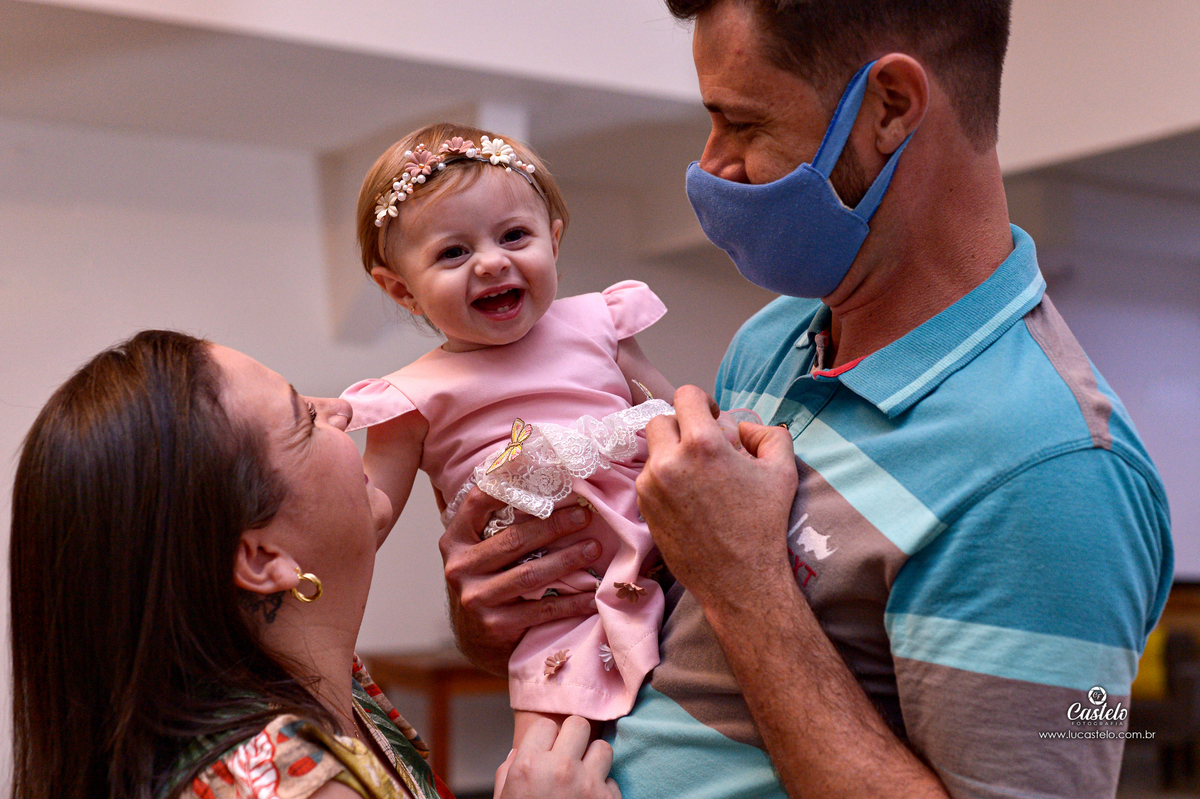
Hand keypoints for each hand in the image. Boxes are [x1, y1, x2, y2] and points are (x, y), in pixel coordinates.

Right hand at [440, 489, 600, 674]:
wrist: (476, 639)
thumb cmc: (488, 580)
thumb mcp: (480, 549)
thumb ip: (496, 520)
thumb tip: (533, 470)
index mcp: (455, 541)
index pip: (477, 502)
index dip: (508, 484)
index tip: (545, 477)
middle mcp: (459, 568)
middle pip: (513, 539)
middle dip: (555, 526)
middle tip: (585, 515)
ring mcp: (475, 598)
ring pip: (530, 574)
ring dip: (568, 560)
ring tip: (594, 549)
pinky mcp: (495, 626)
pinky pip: (543, 609)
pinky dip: (572, 601)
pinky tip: (593, 595)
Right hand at [496, 716, 620, 798]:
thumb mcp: (504, 798)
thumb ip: (508, 772)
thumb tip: (518, 753)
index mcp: (529, 766)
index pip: (546, 724)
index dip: (545, 739)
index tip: (545, 752)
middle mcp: (560, 770)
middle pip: (578, 724)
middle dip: (573, 738)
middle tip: (568, 755)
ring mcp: (588, 785)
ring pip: (603, 747)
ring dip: (593, 761)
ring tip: (583, 776)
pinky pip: (612, 781)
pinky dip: (602, 790)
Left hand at [637, 386, 797, 610]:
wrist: (739, 579)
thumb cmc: (763, 524)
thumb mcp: (782, 470)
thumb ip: (767, 433)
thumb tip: (742, 426)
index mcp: (702, 444)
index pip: (685, 395)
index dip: (702, 402)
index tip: (713, 419)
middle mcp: (669, 460)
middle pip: (661, 420)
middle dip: (682, 427)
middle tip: (703, 448)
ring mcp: (650, 485)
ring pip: (653, 450)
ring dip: (672, 454)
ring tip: (698, 477)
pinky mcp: (643, 506)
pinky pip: (649, 477)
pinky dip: (664, 478)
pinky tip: (688, 498)